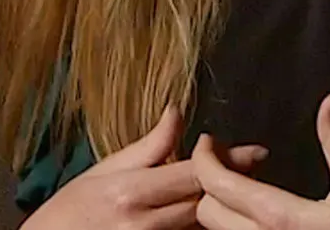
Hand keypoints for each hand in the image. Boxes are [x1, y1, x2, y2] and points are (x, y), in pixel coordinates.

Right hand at [23, 102, 268, 229]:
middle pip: (204, 203)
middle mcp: (143, 227)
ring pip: (199, 227)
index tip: (258, 151)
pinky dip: (198, 227)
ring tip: (240, 185)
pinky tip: (207, 212)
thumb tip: (177, 111)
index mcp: (131, 193)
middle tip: (255, 164)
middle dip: (232, 183)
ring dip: (221, 206)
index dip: (229, 161)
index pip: (193, 174)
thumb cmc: (71, 209)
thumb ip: (148, 147)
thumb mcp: (104, 170)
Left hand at [191, 92, 329, 229]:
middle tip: (227, 162)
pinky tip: (254, 216)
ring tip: (240, 188)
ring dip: (221, 208)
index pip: (216, 184)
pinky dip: (233, 227)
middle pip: (207, 212)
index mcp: (277, 217)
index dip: (204, 158)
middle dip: (210, 182)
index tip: (209, 141)